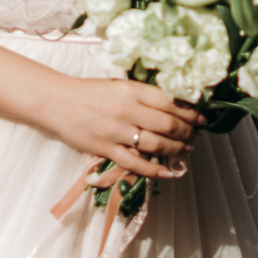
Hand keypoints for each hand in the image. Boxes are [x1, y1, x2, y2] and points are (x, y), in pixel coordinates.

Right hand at [40, 76, 204, 179]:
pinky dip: (154, 169)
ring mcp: (116, 132)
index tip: (201, 117)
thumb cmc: (89, 92)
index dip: (190, 112)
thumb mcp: (119, 85)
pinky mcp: (105, 149)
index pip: (169, 102)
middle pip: (167, 124)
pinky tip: (168, 171)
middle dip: (186, 131)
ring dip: (175, 149)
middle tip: (194, 135)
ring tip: (185, 150)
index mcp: (131, 90)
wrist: (56, 102)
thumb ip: (143, 95)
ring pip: (155, 144)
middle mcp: (126, 110)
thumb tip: (173, 105)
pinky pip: (135, 163)